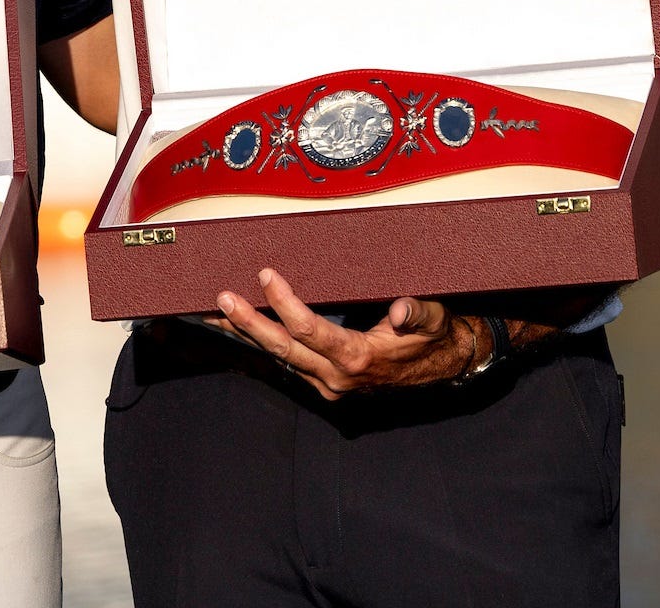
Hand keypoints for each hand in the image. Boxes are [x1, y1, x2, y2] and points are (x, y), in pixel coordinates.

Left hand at [209, 266, 486, 399]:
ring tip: (216, 314)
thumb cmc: (435, 337)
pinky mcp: (326, 382)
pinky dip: (265, 344)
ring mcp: (329, 383)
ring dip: (248, 336)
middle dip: (249, 323)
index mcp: (358, 358)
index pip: (310, 329)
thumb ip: (419, 314)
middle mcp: (337, 376)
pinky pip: (289, 361)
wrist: (443, 366)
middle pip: (283, 348)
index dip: (285, 303)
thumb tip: (403, 312)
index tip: (266, 275)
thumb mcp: (435, 320)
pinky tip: (244, 328)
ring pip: (280, 358)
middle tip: (222, 299)